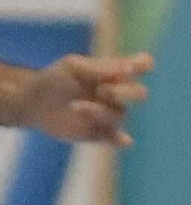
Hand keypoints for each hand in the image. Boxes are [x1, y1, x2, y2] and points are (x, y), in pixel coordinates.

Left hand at [14, 52, 153, 150]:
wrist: (32, 104)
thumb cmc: (53, 79)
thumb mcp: (73, 66)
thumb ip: (100, 68)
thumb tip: (130, 69)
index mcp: (114, 71)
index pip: (141, 65)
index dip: (143, 65)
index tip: (135, 67)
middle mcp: (116, 93)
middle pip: (139, 93)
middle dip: (125, 91)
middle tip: (102, 90)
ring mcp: (108, 114)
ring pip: (121, 115)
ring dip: (100, 111)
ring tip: (75, 106)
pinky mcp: (98, 134)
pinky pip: (115, 139)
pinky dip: (121, 140)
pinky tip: (124, 140)